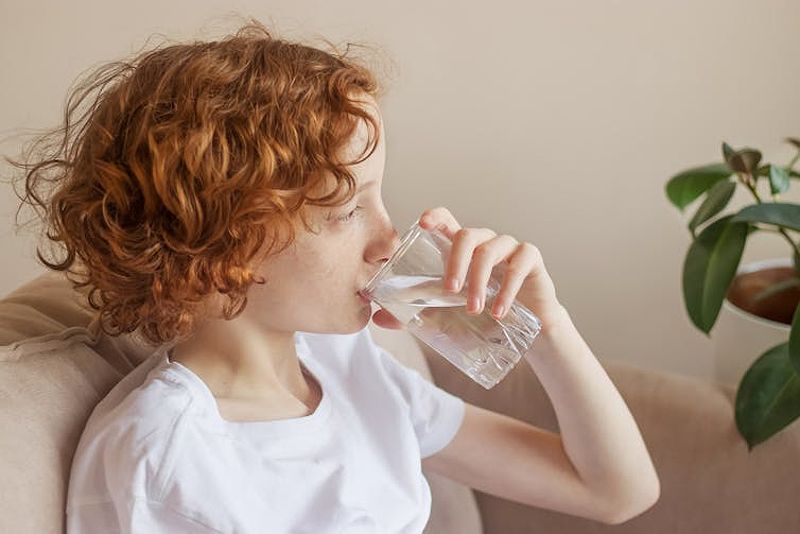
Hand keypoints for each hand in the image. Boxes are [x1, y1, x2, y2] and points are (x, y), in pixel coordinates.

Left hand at [371, 207, 567, 330]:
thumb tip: (376, 318)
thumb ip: (414, 313)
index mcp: (461, 249)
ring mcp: (509, 247)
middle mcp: (484, 242)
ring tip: (475, 310)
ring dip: (479, 280)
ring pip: (490, 250)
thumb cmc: (482, 315)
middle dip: (455, 262)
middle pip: (466, 234)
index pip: (447, 221)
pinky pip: (520, 262)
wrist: (524, 334)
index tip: (422, 223)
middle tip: (451, 291)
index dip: (435, 216)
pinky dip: (508, 288)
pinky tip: (499, 310)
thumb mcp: (445, 315)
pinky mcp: (531, 259)